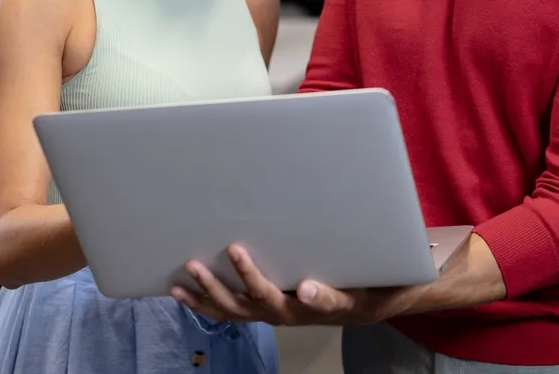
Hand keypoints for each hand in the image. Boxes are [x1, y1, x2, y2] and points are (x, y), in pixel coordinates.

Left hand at [171, 244, 424, 326]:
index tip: (311, 288)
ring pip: (239, 310)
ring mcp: (273, 312)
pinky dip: (202, 301)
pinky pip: (226, 310)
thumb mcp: (379, 274)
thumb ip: (371, 259)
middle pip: (268, 303)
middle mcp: (297, 312)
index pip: (325, 301)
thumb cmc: (371, 282)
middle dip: (247, 279)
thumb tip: (365, 245)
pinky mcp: (259, 308)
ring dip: (212, 293)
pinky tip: (179, 288)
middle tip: (233, 249)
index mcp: (332, 302)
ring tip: (189, 272)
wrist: (363, 304)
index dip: (319, 297)